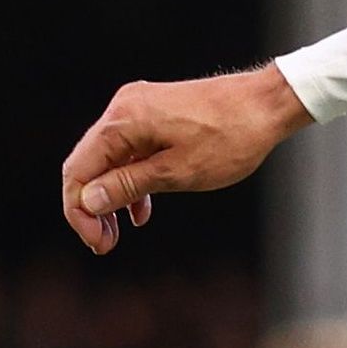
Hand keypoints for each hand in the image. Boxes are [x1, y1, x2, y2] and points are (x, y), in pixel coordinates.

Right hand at [58, 66, 313, 251]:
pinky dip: (131, 180)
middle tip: (105, 244)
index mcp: (123, 121)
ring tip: (118, 233)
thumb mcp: (178, 172)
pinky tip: (140, 211)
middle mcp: (124, 109)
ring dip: (110, 197)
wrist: (269, 103)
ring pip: (109, 160)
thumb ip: (128, 186)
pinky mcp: (156, 113)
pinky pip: (130, 151)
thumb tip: (87, 201)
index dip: (79, 212)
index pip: (78, 171)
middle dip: (92, 207)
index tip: (98, 243)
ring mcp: (139, 108)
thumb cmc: (231, 137)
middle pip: (88, 165)